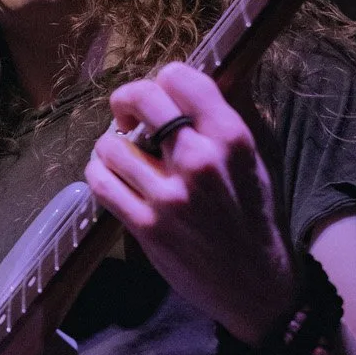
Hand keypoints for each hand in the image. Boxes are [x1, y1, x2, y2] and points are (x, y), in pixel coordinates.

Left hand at [85, 61, 296, 342]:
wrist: (256, 284)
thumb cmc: (255, 216)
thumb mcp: (256, 157)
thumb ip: (231, 114)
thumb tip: (212, 70)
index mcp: (232, 137)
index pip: (181, 77)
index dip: (162, 81)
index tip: (160, 99)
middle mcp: (200, 159)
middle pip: (143, 99)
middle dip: (126, 102)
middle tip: (128, 118)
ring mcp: (170, 195)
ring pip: (111, 143)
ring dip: (110, 147)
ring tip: (124, 157)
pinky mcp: (147, 226)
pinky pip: (100, 183)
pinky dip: (99, 174)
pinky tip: (112, 177)